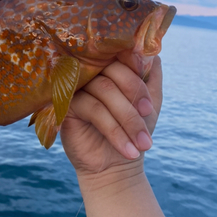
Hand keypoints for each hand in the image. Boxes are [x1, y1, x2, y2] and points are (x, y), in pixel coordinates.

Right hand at [60, 56, 162, 179]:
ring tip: (142, 143)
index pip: (121, 54)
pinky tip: (127, 149)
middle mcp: (89, 73)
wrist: (115, 166)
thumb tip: (150, 50)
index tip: (149, 106)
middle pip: (113, 71)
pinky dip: (115, 130)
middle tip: (148, 119)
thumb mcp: (150, 102)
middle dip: (134, 97)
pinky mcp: (65, 105)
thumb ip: (151, 75)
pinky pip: (94, 109)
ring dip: (128, 119)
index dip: (137, 75)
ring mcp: (75, 87)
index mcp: (108, 67)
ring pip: (105, 90)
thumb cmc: (132, 130)